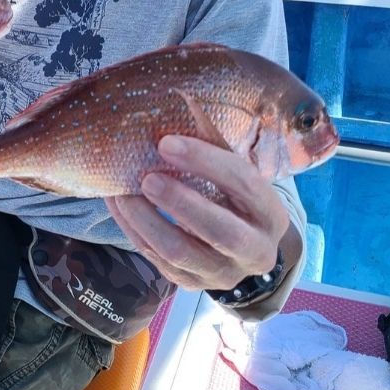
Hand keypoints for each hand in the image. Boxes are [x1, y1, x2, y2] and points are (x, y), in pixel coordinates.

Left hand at [113, 135, 292, 292]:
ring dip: (147, 221)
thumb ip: (214, 150)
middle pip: (220, 231)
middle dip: (180, 202)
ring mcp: (223, 274)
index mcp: (271, 214)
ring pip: (182, 252)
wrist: (240, 248)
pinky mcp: (191, 285)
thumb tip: (177, 104)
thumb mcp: (236, 175)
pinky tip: (119, 206)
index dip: (206, 161)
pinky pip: (158, 260)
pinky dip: (134, 231)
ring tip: (123, 193)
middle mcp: (255, 251)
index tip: (167, 142)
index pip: (244, 183)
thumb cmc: (233, 197)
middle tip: (147, 177)